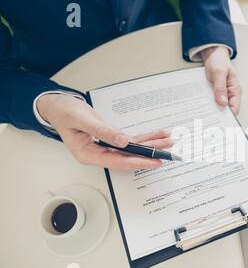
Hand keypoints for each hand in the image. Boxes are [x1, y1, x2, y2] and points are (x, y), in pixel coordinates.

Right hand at [37, 94, 172, 169]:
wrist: (58, 106)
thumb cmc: (64, 112)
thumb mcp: (81, 119)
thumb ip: (102, 131)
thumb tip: (122, 141)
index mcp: (88, 154)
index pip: (117, 161)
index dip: (137, 162)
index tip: (154, 161)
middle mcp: (99, 154)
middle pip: (128, 157)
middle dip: (149, 153)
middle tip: (168, 151)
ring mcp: (105, 148)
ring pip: (132, 149)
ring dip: (150, 145)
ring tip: (168, 141)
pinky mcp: (110, 140)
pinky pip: (130, 141)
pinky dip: (144, 138)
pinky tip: (157, 135)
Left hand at [202, 46, 241, 113]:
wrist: (212, 54)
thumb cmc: (219, 61)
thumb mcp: (219, 73)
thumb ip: (220, 88)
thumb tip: (223, 102)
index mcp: (235, 90)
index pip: (235, 108)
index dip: (229, 116)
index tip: (220, 120)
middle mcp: (230, 94)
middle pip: (226, 110)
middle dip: (218, 115)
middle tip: (209, 119)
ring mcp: (222, 94)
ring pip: (218, 107)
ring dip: (212, 109)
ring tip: (204, 114)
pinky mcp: (215, 93)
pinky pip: (212, 101)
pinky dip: (207, 104)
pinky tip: (202, 105)